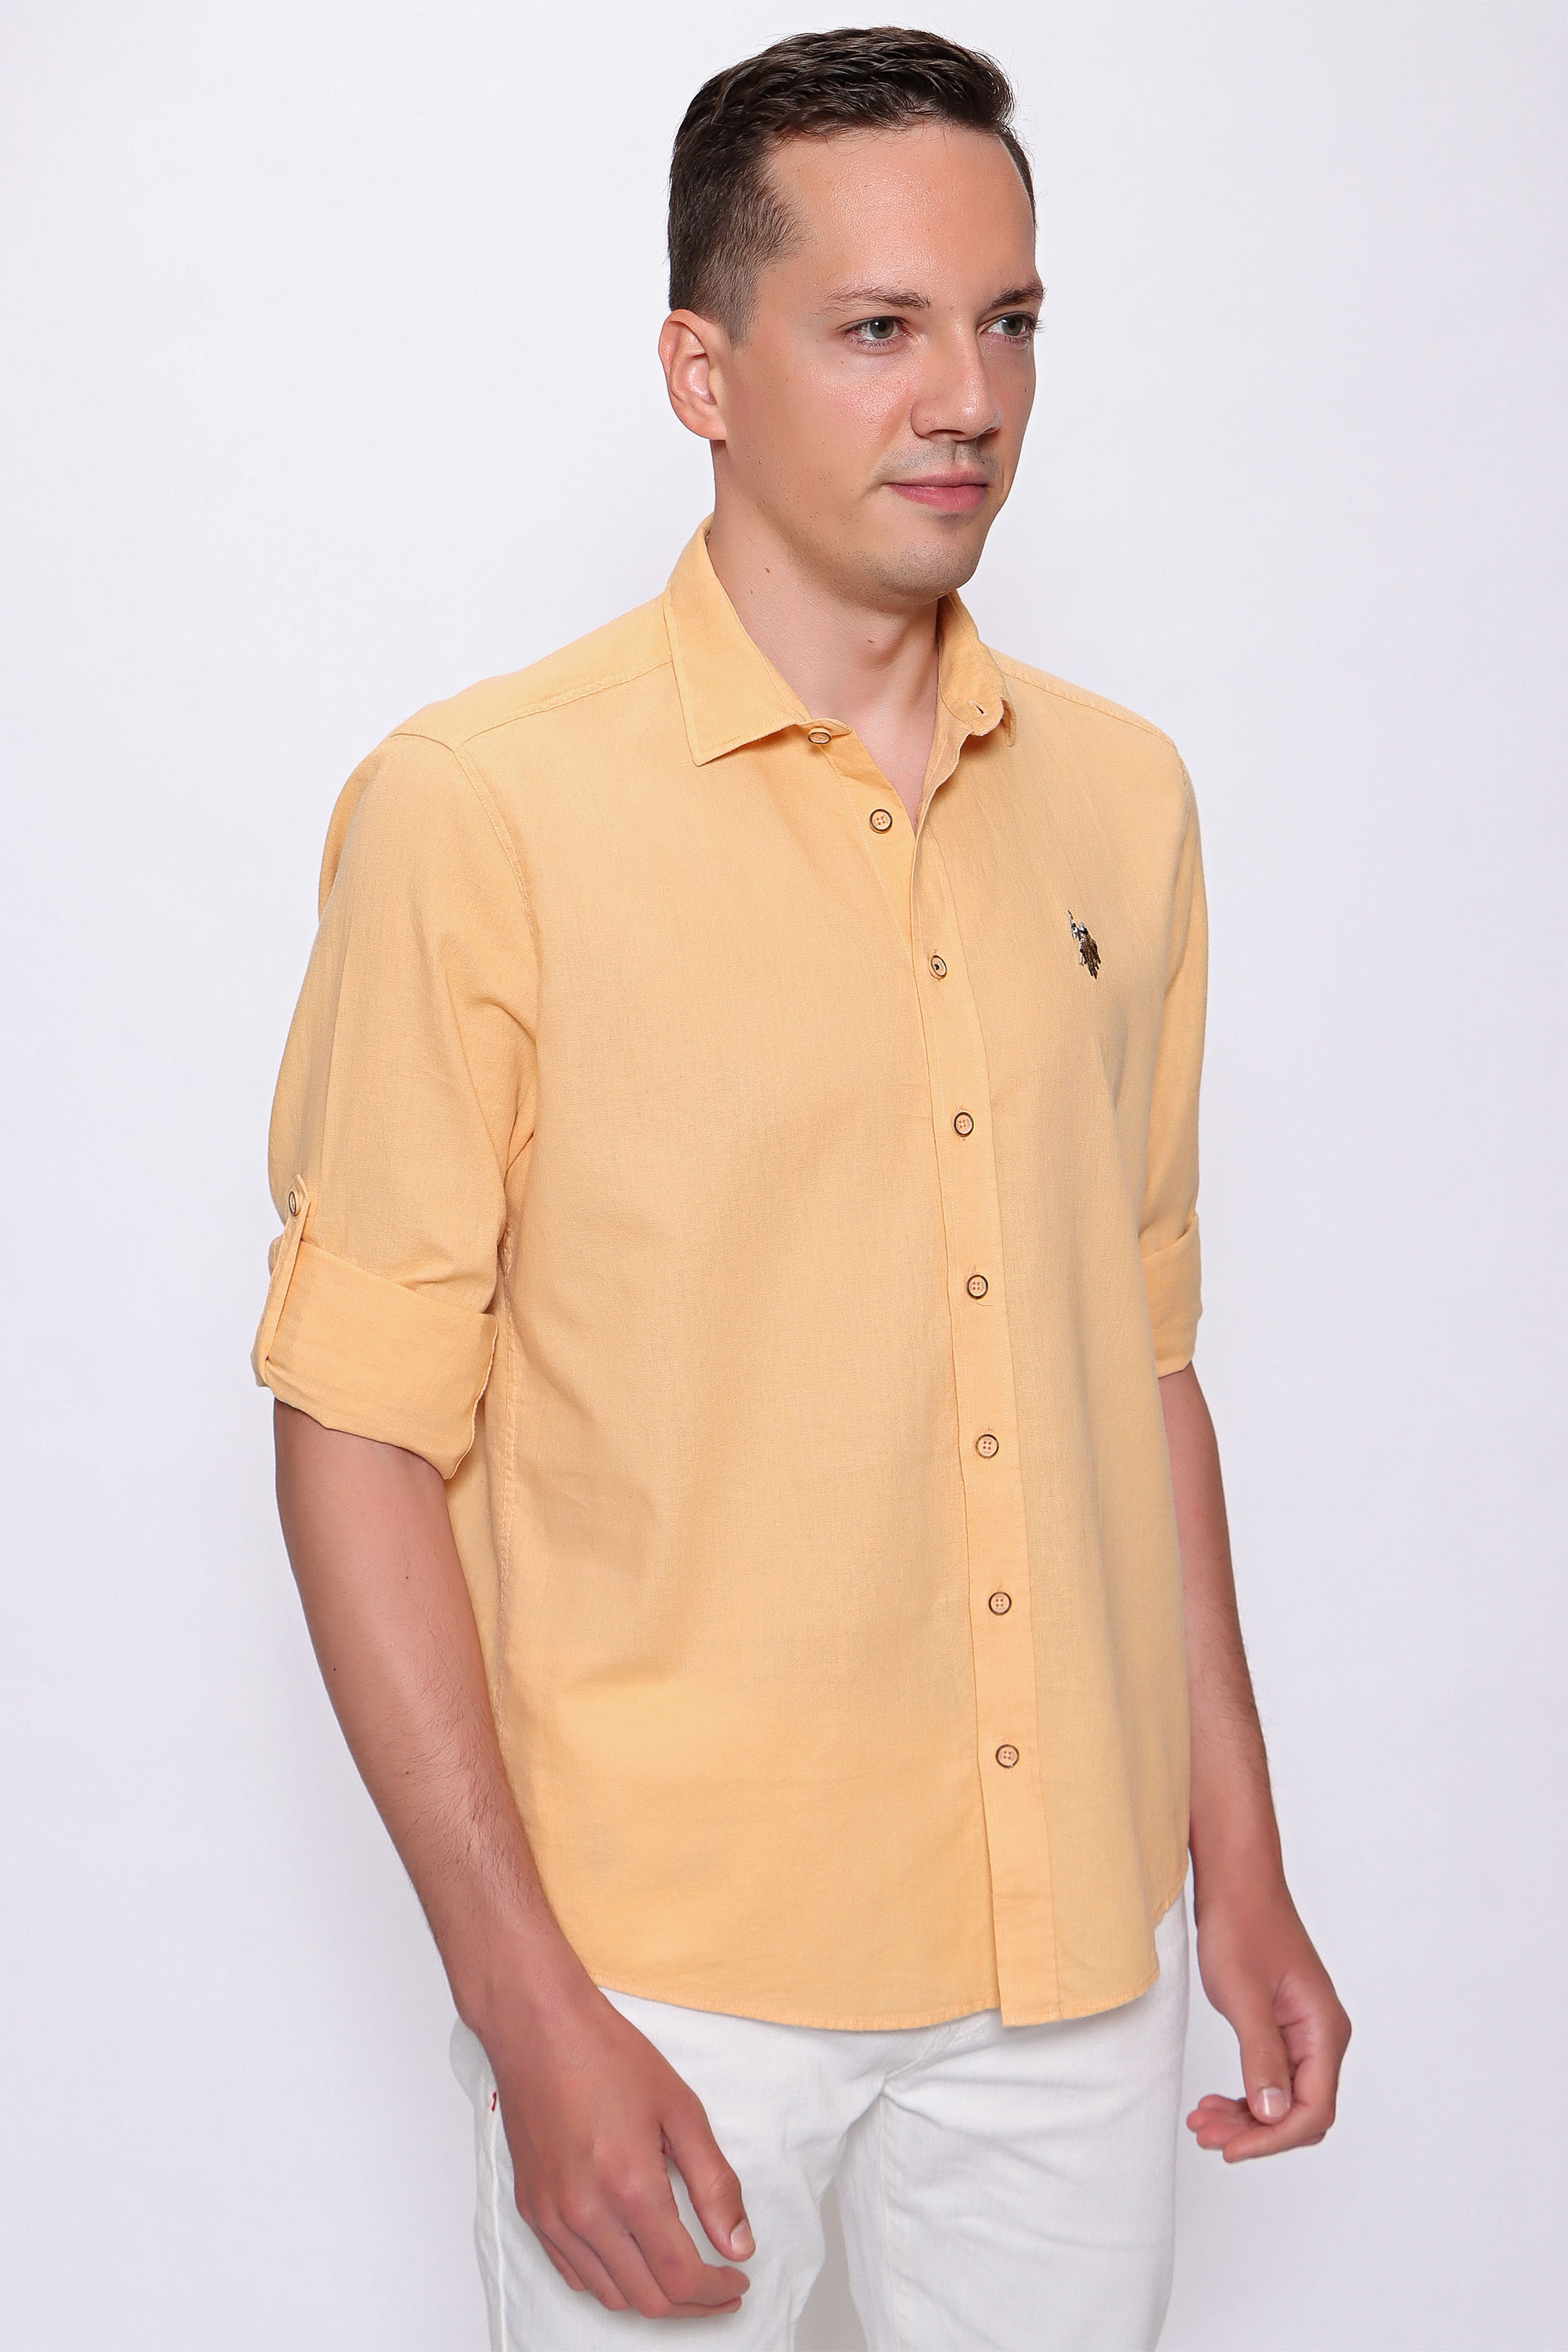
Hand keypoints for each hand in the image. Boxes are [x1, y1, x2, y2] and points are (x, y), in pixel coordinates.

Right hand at [484, 1968, 754, 2317]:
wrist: (539, 2028)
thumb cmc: (608, 2055)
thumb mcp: (681, 2108)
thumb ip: (714, 2183)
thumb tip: (739, 2243)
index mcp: (629, 2187)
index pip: (680, 2277)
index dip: (716, 2290)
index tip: (738, 2278)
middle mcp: (585, 2214)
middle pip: (648, 2299)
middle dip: (693, 2303)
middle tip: (721, 2285)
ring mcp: (552, 2217)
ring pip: (610, 2294)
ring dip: (652, 2297)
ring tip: (683, 2276)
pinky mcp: (533, 2210)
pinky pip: (574, 2273)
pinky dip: (610, 2281)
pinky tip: (634, 2259)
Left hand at [1187, 1871, 1350, 2161]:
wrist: (1237, 1883)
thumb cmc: (1242, 1926)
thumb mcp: (1244, 1996)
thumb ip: (1261, 2056)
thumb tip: (1273, 2115)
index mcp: (1324, 2031)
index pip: (1313, 2110)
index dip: (1273, 2138)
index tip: (1230, 2149)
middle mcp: (1323, 2037)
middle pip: (1300, 2112)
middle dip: (1254, 2132)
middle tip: (1205, 2134)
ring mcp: (1305, 2033)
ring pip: (1284, 2099)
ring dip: (1246, 2118)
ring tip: (1202, 2123)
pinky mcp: (1284, 2027)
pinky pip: (1273, 2077)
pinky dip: (1245, 2095)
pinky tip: (1215, 2102)